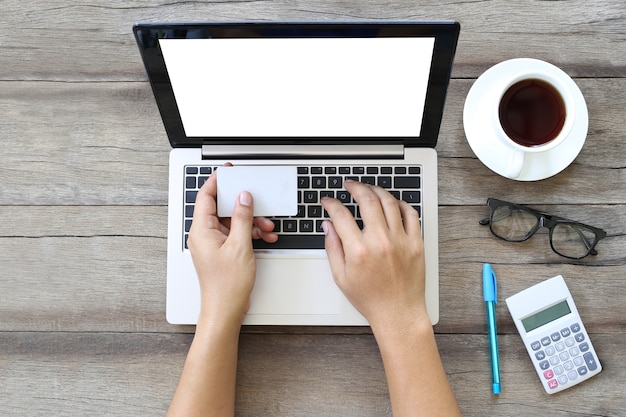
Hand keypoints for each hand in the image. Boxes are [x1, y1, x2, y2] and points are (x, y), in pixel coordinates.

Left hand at [187, 169, 276, 325]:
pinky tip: (264, 236)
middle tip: (258, 202)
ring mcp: (214, 244)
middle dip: (244, 206)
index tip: (229, 172)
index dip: (218, 182)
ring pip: (233, 221)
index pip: (206, 197)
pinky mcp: (223, 251)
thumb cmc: (226, 285)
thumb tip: (243, 197)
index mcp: (201, 230)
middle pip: (223, 209)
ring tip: (266, 227)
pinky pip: (236, 234)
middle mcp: (204, 235)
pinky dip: (250, 233)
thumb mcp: (240, 245)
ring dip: (251, 221)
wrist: (226, 309)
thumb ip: (242, 218)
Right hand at [321, 181, 426, 331]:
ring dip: (377, 190)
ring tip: (369, 189)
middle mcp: (380, 241)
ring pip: (389, 202)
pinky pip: (411, 214)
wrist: (398, 313)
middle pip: (367, 200)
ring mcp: (401, 240)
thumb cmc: (371, 299)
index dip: (331, 203)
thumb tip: (328, 225)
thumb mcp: (341, 277)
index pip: (341, 214)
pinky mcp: (416, 243)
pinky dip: (401, 203)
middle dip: (355, 187)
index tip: (328, 201)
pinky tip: (392, 203)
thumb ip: (332, 247)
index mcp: (358, 250)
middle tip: (349, 185)